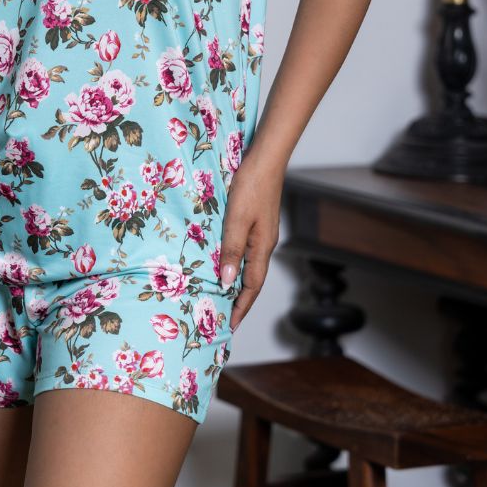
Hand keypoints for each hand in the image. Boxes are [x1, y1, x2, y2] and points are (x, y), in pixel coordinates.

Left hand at [219, 153, 284, 329]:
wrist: (265, 159)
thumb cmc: (251, 186)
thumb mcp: (236, 219)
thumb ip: (231, 250)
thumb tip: (226, 282)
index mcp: (262, 247)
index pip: (251, 286)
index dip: (241, 307)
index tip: (230, 326)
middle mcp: (265, 244)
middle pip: (252, 280)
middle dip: (239, 300)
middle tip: (223, 318)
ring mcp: (262, 233)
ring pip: (249, 265)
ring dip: (237, 283)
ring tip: (221, 296)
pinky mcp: (257, 222)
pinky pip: (246, 251)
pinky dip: (236, 263)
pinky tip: (225, 262)